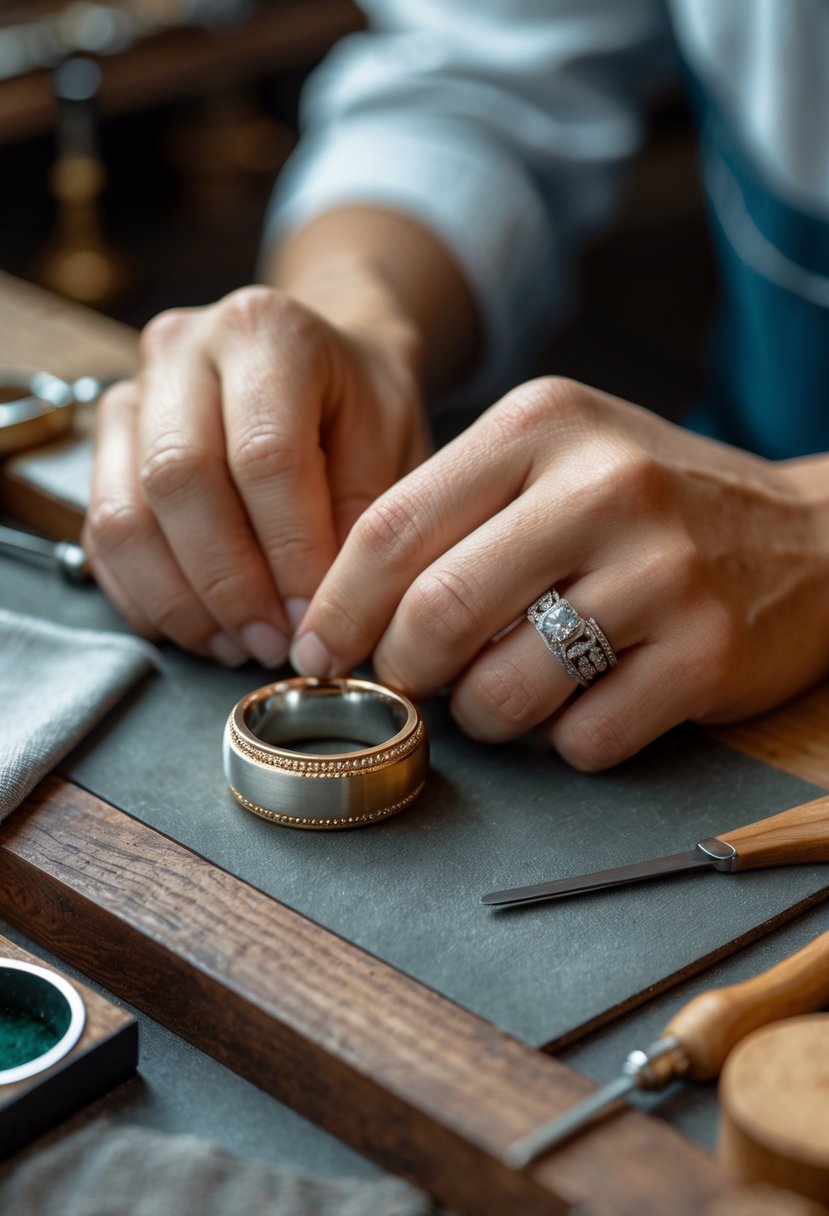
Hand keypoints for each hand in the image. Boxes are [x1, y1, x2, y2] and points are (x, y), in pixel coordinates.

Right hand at [83, 282, 429, 665]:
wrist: (319, 368)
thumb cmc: (360, 409)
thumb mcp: (393, 446)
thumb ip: (360, 520)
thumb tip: (317, 616)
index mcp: (265, 331)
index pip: (265, 455)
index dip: (289, 551)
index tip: (314, 617)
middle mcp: (182, 348)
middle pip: (179, 479)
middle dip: (228, 584)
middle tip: (272, 643)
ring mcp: (132, 395)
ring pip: (125, 514)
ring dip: (181, 601)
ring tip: (237, 646)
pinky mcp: (106, 446)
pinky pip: (103, 536)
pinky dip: (146, 598)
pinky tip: (199, 630)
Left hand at [289, 377, 828, 768]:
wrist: (810, 540)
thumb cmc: (648, 507)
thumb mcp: (553, 461)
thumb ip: (453, 514)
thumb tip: (344, 612)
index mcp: (542, 425)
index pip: (393, 525)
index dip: (339, 606)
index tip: (320, 650)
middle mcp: (603, 486)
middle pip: (436, 614)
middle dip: (404, 671)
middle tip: (411, 682)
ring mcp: (661, 570)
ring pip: (503, 691)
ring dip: (482, 716)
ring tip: (504, 694)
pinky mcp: (704, 653)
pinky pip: (581, 740)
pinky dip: (561, 742)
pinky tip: (586, 703)